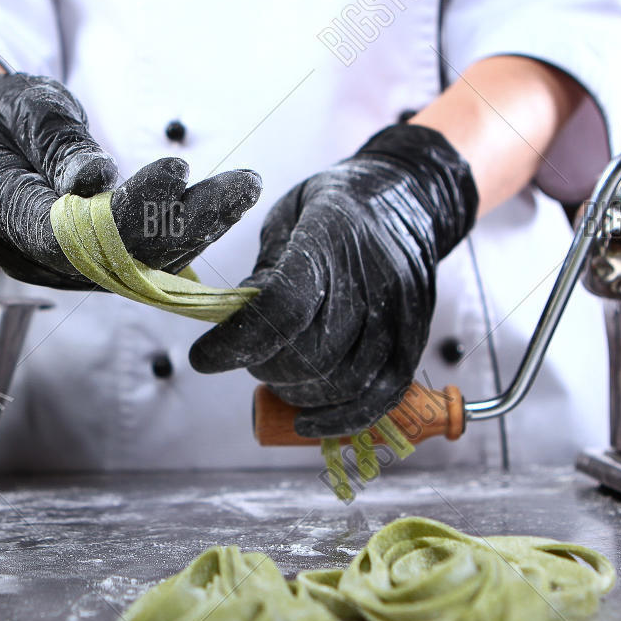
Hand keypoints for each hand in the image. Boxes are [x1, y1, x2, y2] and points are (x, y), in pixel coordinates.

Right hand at [0, 73, 260, 288]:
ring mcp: (67, 268)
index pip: (66, 233)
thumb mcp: (24, 107)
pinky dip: (188, 229)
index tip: (177, 171)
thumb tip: (95, 178)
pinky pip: (146, 258)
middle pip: (115, 258)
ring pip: (139, 263)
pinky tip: (228, 202)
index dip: (126, 211)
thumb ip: (57, 143)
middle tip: (240, 186)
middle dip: (182, 222)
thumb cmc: (9, 115)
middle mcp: (33, 256)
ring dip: (198, 228)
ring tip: (246, 189)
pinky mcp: (97, 265)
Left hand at [190, 124, 477, 436]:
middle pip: (314, 356)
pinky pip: (384, 394)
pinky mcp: (416, 337)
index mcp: (330, 239)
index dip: (238, 342)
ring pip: (346, 383)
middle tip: (251, 360)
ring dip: (300, 395)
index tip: (203, 357)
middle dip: (268, 370)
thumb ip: (264, 272)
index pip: (283, 307)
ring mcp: (401, 312)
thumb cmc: (335, 207)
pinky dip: (343, 419)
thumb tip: (236, 323)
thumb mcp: (286, 218)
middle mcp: (372, 279)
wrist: (407, 197)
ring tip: (279, 379)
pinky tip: (310, 422)